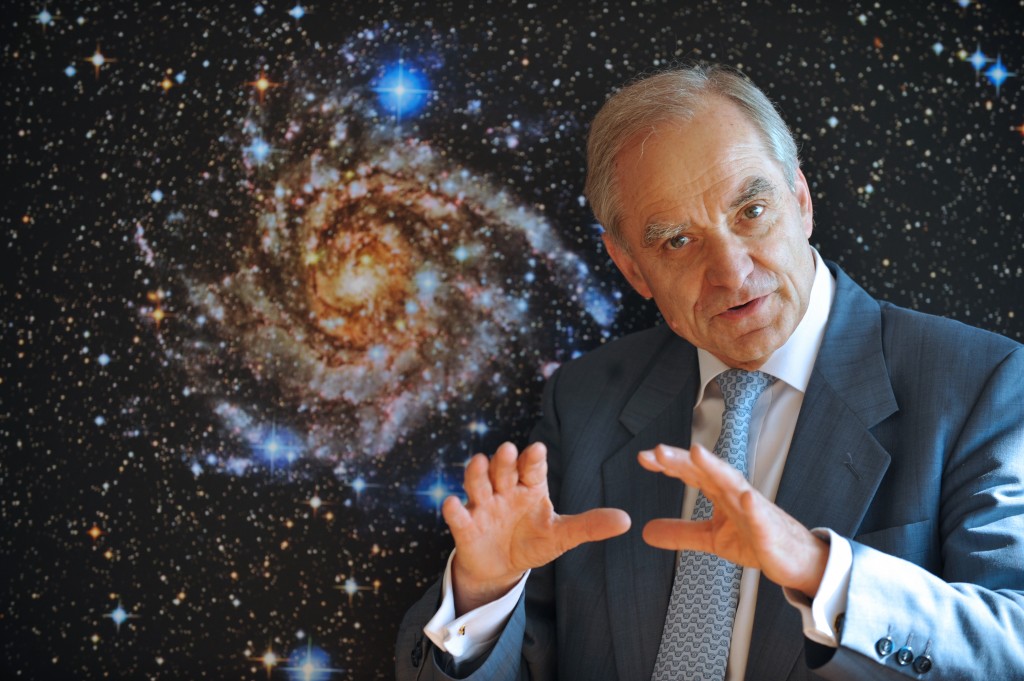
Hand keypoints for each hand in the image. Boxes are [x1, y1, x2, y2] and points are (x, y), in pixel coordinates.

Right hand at [442, 442, 630, 614]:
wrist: (502, 567)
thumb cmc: (534, 541)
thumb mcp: (562, 535)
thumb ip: (589, 526)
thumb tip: (627, 520)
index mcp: (530, 486)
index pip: (533, 468)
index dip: (533, 459)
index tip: (537, 450)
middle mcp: (504, 490)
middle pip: (503, 470)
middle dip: (505, 461)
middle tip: (509, 450)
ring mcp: (483, 506)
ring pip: (478, 484)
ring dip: (477, 474)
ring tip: (479, 463)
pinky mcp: (466, 526)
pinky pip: (458, 517)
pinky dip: (453, 510)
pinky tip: (451, 504)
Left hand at [638, 443, 828, 596]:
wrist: (793, 559)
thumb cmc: (756, 539)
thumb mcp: (711, 538)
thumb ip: (681, 532)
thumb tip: (646, 531)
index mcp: (720, 493)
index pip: (691, 472)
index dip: (668, 464)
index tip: (643, 457)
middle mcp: (735, 493)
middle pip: (706, 471)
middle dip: (684, 460)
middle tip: (659, 451)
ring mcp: (753, 509)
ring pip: (733, 483)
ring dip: (715, 468)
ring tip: (697, 453)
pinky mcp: (769, 530)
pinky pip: (761, 518)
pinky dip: (754, 507)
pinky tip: (746, 498)